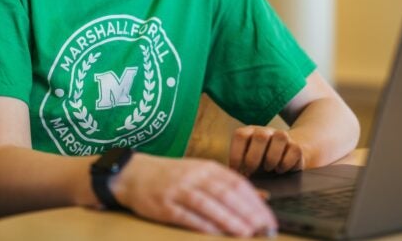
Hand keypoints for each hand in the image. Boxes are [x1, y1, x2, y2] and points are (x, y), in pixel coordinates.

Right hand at [111, 154, 276, 236]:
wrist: (133, 174)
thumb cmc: (172, 176)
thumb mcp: (201, 173)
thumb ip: (228, 184)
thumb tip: (261, 197)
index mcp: (207, 167)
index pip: (237, 183)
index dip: (255, 202)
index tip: (268, 220)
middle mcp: (195, 176)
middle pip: (227, 194)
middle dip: (248, 213)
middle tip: (264, 229)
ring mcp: (178, 189)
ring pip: (209, 204)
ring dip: (229, 220)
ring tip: (246, 233)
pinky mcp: (164, 205)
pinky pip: (187, 215)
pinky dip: (203, 225)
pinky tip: (216, 234)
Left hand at [230, 126, 305, 175]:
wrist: (284, 156)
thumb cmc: (258, 163)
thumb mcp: (246, 163)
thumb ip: (239, 170)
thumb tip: (236, 180)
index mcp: (249, 133)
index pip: (241, 136)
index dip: (236, 154)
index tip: (236, 171)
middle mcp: (266, 132)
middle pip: (260, 136)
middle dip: (254, 158)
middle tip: (251, 172)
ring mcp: (282, 137)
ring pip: (280, 137)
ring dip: (272, 157)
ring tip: (268, 169)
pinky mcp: (297, 146)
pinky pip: (294, 150)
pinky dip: (286, 163)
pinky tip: (280, 170)